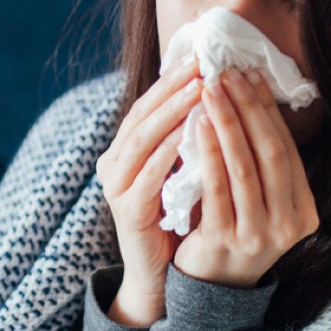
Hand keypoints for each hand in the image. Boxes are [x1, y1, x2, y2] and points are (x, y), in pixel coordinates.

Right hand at [96, 57, 202, 325]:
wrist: (159, 275)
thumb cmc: (176, 220)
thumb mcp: (182, 172)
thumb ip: (188, 139)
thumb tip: (217, 93)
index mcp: (125, 151)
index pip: (148, 105)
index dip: (173, 80)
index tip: (202, 55)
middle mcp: (113, 164)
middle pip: (142, 115)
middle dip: (173, 87)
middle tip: (202, 63)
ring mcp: (116, 188)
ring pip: (142, 139)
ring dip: (171, 111)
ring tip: (199, 89)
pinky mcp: (127, 211)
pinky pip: (147, 175)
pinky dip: (167, 152)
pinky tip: (189, 134)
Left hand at [173, 68, 318, 287]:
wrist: (208, 289)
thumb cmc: (231, 232)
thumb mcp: (258, 202)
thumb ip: (260, 164)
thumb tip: (249, 96)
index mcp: (304, 211)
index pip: (288, 149)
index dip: (268, 110)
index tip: (250, 75)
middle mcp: (288, 225)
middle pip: (271, 154)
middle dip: (249, 109)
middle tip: (228, 73)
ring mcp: (258, 236)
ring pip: (245, 169)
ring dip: (228, 123)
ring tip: (211, 90)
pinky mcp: (225, 242)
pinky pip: (217, 189)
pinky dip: (209, 154)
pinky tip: (198, 126)